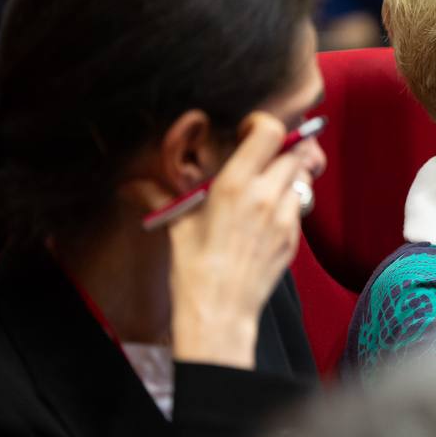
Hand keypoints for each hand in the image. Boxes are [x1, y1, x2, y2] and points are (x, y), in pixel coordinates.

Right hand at [165, 113, 312, 367]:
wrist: (219, 312)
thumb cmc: (194, 268)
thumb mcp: (177, 224)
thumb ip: (160, 194)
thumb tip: (132, 185)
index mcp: (235, 185)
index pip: (270, 132)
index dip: (264, 124)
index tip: (250, 131)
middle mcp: (266, 197)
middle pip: (297, 152)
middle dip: (284, 149)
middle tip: (265, 157)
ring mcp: (285, 219)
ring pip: (303, 179)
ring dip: (291, 175)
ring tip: (268, 185)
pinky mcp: (294, 239)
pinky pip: (300, 208)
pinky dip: (290, 204)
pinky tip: (268, 216)